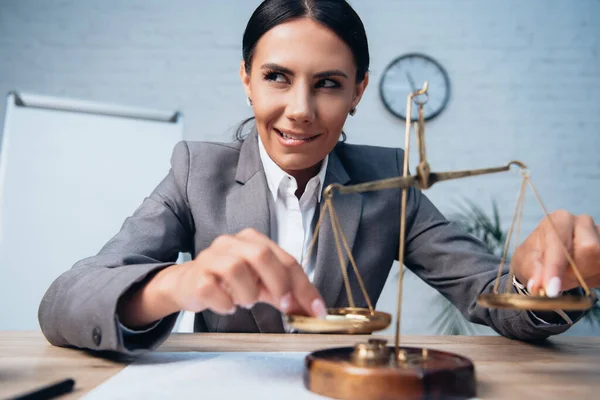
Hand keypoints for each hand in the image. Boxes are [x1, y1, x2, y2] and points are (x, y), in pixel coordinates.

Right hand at [156, 228, 325, 317]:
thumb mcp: (260, 284)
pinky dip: (225, 303)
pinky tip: (227, 306)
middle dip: (279, 283)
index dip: (304, 285)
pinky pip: (212, 289)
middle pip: (261, 255)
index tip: (315, 309)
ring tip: (245, 301)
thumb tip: (310, 310)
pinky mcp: (195, 276)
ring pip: (236, 270)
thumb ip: (284, 293)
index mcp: (253, 240)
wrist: (188, 284)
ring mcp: (211, 258)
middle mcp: (231, 243)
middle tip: (285, 306)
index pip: (286, 259)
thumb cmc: (229, 282)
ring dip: (247, 294)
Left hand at [512, 210, 599, 295]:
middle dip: (575, 271)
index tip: (551, 290)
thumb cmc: (535, 256)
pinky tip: (583, 275)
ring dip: (585, 276)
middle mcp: (583, 222)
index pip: (560, 244)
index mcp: (560, 220)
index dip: (555, 268)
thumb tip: (536, 285)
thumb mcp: (526, 261)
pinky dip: (594, 278)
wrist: (548, 259)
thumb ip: (532, 270)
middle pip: (589, 250)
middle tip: (561, 277)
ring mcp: (599, 234)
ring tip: (571, 274)